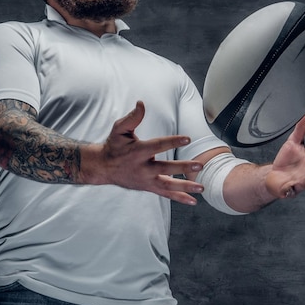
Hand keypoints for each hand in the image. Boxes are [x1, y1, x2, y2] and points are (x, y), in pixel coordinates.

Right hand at [83, 101, 203, 204]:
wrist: (103, 168)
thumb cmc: (114, 146)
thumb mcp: (119, 129)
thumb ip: (132, 118)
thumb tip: (141, 104)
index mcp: (137, 151)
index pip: (157, 145)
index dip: (172, 141)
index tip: (187, 138)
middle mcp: (142, 168)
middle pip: (165, 168)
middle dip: (183, 167)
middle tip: (200, 164)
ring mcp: (146, 180)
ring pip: (167, 185)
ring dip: (185, 187)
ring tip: (201, 186)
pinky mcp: (148, 187)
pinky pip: (165, 193)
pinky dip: (179, 197)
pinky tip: (193, 200)